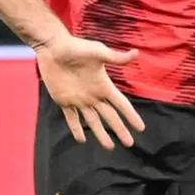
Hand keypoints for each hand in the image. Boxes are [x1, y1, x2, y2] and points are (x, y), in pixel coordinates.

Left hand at [34, 30, 144, 149]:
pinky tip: (81, 140)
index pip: (121, 104)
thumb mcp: (98, 52)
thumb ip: (115, 57)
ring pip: (93, 121)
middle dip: (120, 130)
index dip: (131, 116)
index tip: (141, 128)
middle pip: (110, 117)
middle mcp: (93, 95)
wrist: (53, 48)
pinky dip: (76, 128)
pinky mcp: (64, 100)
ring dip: (101, 134)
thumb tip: (136, 53)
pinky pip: (71, 118)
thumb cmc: (76, 47)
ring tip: (109, 147)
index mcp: (104, 85)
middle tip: (129, 144)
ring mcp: (79, 99)